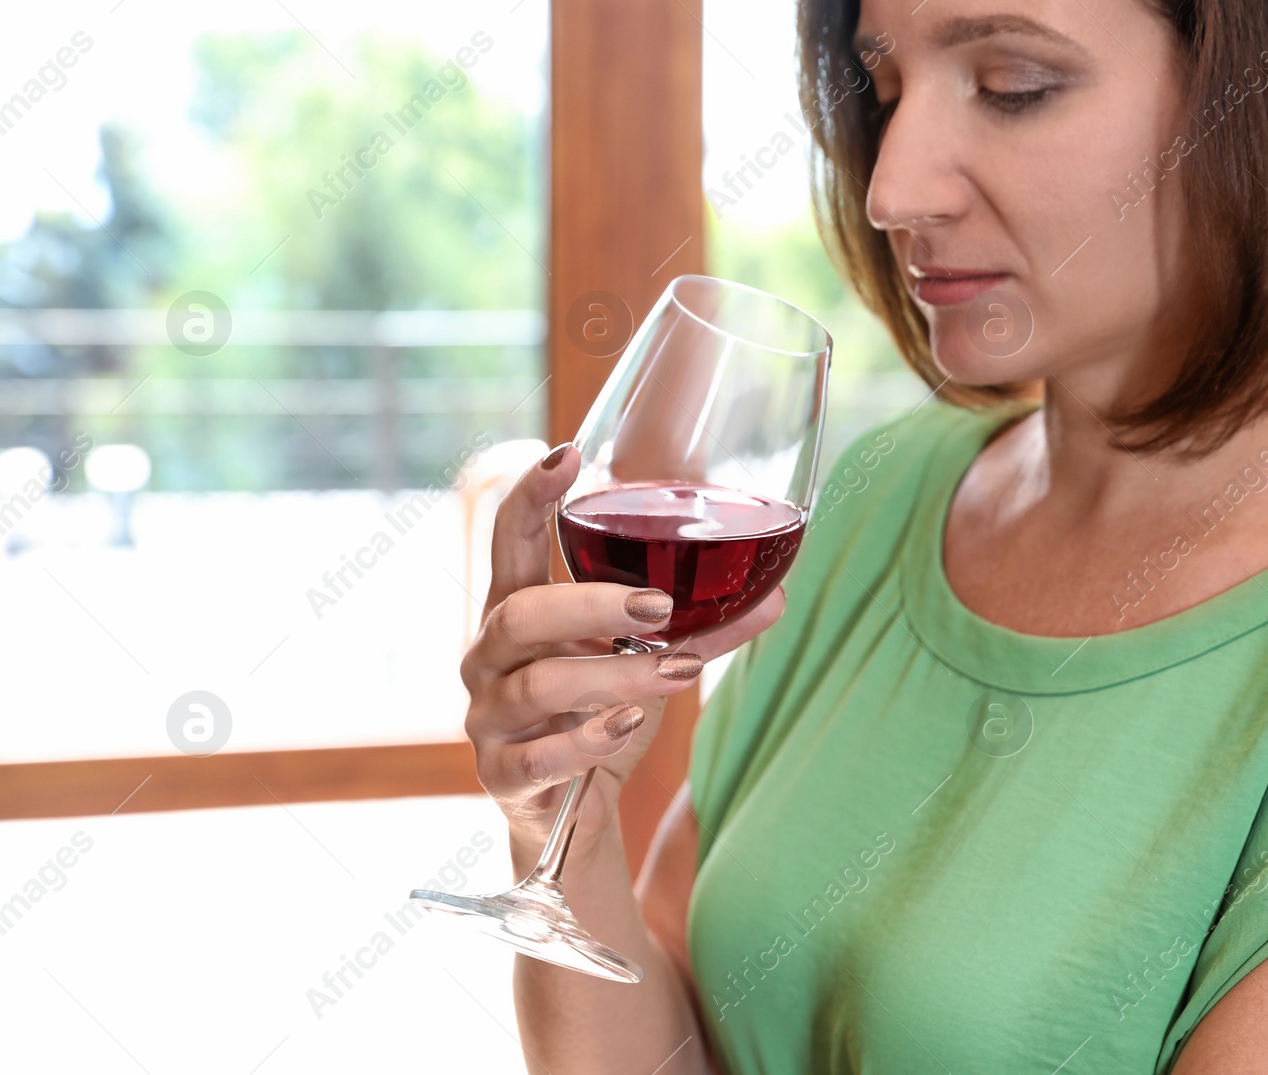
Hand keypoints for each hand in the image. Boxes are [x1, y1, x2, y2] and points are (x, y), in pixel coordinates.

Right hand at [460, 443, 786, 856]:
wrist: (572, 814)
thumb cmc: (601, 716)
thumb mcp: (647, 664)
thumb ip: (699, 629)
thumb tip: (777, 595)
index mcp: (519, 612)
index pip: (508, 541)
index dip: (530, 496)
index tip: (566, 453)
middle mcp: (490, 656)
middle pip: (521, 612)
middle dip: (591, 604)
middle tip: (658, 607)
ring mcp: (489, 717)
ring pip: (539, 684)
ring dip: (613, 677)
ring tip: (674, 673)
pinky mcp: (501, 776)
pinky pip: (538, 756)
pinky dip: (587, 740)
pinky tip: (626, 726)